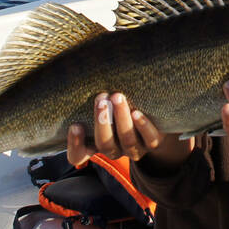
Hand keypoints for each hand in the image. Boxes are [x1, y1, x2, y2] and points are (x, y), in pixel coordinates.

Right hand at [67, 92, 194, 170]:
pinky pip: (150, 139)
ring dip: (121, 118)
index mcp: (96, 145)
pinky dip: (143, 126)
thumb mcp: (104, 106)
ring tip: (117, 97)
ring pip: (127, 140)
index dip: (75, 144)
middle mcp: (115, 150)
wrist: (154, 120)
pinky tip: (136, 113)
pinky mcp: (153, 143)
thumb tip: (85, 72)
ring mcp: (135, 148)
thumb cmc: (118, 108)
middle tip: (100, 100)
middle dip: (102, 122)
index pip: (78, 155)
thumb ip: (94, 100)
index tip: (75, 125)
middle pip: (104, 144)